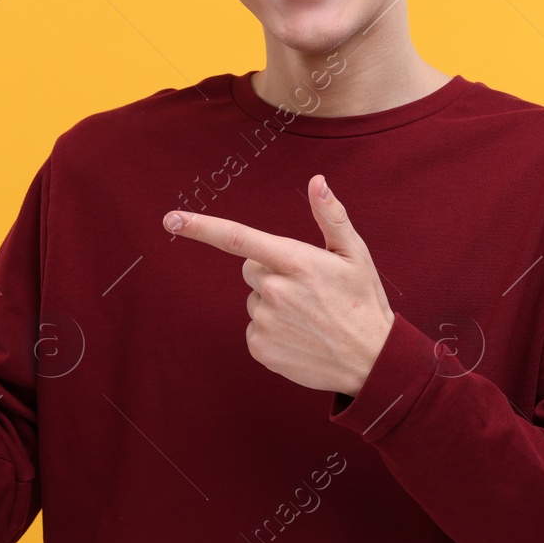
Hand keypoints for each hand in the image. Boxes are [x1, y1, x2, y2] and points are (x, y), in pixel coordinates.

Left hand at [163, 174, 393, 395]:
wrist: (372, 362)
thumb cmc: (364, 302)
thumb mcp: (355, 254)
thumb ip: (331, 216)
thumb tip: (317, 181)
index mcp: (296, 262)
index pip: (239, 239)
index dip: (202, 227)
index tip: (171, 219)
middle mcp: (276, 291)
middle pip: (250, 268)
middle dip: (271, 272)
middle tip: (307, 289)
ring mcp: (266, 322)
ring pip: (254, 299)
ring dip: (273, 303)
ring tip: (309, 317)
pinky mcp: (260, 348)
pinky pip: (253, 328)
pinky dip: (271, 330)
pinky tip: (300, 336)